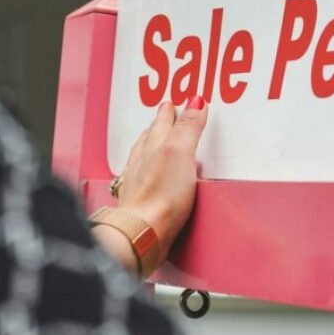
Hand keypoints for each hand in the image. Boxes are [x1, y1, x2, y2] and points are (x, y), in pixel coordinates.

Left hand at [115, 97, 207, 259]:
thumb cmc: (160, 195)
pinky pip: (140, 178)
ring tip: (154, 139)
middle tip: (164, 114)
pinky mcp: (140, 203)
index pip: (163, 123)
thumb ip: (188, 127)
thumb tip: (195, 102)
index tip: (173, 103)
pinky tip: (148, 177)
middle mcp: (142, 162)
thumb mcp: (181, 152)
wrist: (144, 232)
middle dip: (159, 125)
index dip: (170, 112)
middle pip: (150, 137)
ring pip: (142, 156)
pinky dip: (145, 171)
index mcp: (153, 146)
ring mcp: (138, 183)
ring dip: (150, 145)